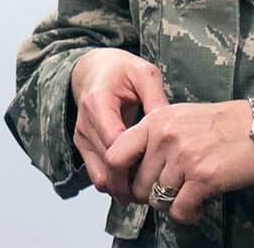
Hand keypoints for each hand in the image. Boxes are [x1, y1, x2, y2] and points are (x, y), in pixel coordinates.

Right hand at [70, 49, 167, 201]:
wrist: (96, 69)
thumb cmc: (122, 70)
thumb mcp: (145, 74)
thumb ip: (156, 99)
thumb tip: (171, 129)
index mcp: (98, 102)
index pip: (115, 143)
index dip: (139, 158)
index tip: (163, 162)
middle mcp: (85, 122)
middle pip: (108, 165)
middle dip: (135, 178)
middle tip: (163, 182)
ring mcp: (81, 137)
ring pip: (101, 177)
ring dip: (126, 184)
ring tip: (152, 181)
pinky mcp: (83, 147)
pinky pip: (98, 176)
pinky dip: (118, 181)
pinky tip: (138, 175)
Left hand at [105, 93, 253, 223]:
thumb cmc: (220, 124)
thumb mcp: (178, 117)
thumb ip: (153, 137)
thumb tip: (130, 168)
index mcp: (155, 120)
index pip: (115, 155)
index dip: (116, 180)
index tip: (125, 192)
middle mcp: (165, 137)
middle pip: (137, 184)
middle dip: (150, 197)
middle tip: (168, 196)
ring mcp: (184, 157)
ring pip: (158, 200)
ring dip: (171, 205)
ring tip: (187, 198)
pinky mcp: (203, 177)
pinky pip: (179, 210)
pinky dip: (188, 215)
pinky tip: (198, 207)